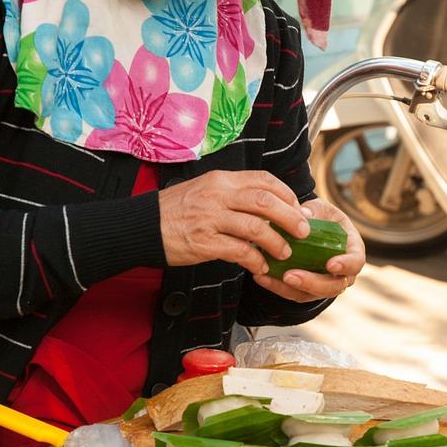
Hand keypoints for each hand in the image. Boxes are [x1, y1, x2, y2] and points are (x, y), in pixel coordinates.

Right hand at [159, 169, 311, 272]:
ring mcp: (210, 218)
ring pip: (256, 227)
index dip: (286, 194)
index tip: (297, 208)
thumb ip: (232, 194)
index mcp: (221, 180)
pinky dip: (255, 260)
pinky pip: (239, 251)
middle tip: (303, 231)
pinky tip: (260, 267)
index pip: (263, 180)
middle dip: (290, 217)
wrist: (143, 226)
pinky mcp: (204, 242)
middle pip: (266, 201)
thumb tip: (265, 205)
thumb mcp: (204, 189)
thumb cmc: (175, 210)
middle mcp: (218, 195)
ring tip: (284, 253)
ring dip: (277, 242)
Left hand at [251, 196, 365, 303]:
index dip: (346, 265)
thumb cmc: (321, 217)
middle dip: (312, 283)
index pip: (356, 262)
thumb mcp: (320, 208)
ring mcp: (323, 284)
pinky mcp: (305, 290)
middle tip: (290, 276)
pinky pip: (292, 294)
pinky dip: (276, 287)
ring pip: (310, 295)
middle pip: (333, 286)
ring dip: (289, 288)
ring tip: (268, 277)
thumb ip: (315, 210)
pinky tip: (261, 277)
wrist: (308, 229)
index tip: (331, 264)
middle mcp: (341, 273)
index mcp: (351, 250)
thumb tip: (304, 214)